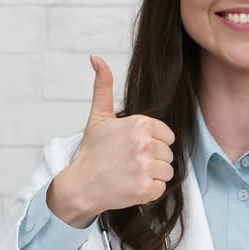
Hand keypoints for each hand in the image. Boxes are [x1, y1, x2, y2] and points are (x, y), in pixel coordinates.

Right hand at [47, 56, 175, 227]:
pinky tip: (131, 186)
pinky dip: (148, 191)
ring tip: (131, 174)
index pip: (167, 135)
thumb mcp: (99, 117)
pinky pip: (161, 188)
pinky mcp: (145, 188)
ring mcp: (145, 167)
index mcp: (139, 124)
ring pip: (167, 171)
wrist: (80, 185)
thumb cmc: (92, 152)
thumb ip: (103, 86)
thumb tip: (96, 58)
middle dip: (152, 160)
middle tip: (129, 163)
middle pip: (168, 154)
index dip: (153, 143)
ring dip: (152, 176)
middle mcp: (144, 144)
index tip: (133, 148)